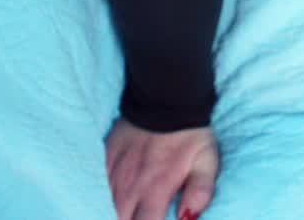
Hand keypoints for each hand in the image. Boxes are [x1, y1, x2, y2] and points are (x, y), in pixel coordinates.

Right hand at [103, 116, 218, 219]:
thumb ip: (200, 191)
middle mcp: (131, 185)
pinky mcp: (106, 158)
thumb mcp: (206, 161)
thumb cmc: (190, 134)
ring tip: (128, 210)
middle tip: (139, 216)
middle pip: (118, 219)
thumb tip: (189, 218)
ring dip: (113, 212)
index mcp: (156, 189)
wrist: (167, 97)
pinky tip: (110, 199)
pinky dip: (102, 197)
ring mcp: (115, 172)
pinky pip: (97, 187)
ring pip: (104, 206)